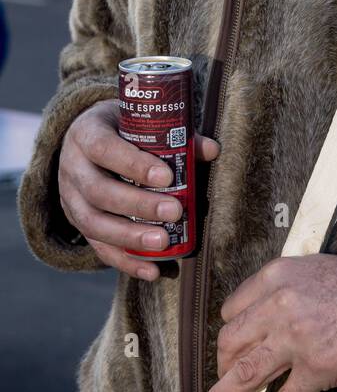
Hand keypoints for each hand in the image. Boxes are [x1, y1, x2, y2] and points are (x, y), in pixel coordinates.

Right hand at [58, 98, 219, 279]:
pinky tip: (152, 270)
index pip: (104, 149)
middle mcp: (72, 168)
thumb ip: (173, 134)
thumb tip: (211, 150)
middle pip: (99, 191)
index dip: (134, 164)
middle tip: (175, 211)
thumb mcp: (138, 121)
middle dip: (138, 205)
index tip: (167, 176)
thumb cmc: (120, 128)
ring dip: (130, 237)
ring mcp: (70, 199)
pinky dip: (125, 262)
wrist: (85, 140)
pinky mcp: (78, 224)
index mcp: (86, 133)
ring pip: (94, 224)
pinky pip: (98, 248)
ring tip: (164, 242)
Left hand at [198, 253, 336, 391]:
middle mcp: (280, 305)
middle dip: (223, 366)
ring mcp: (297, 338)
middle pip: (232, 341)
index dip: (231, 333)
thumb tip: (274, 321)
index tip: (233, 348)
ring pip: (247, 373)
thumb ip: (290, 291)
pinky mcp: (318, 367)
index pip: (233, 309)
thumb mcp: (317, 271)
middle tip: (224, 382)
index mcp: (278, 276)